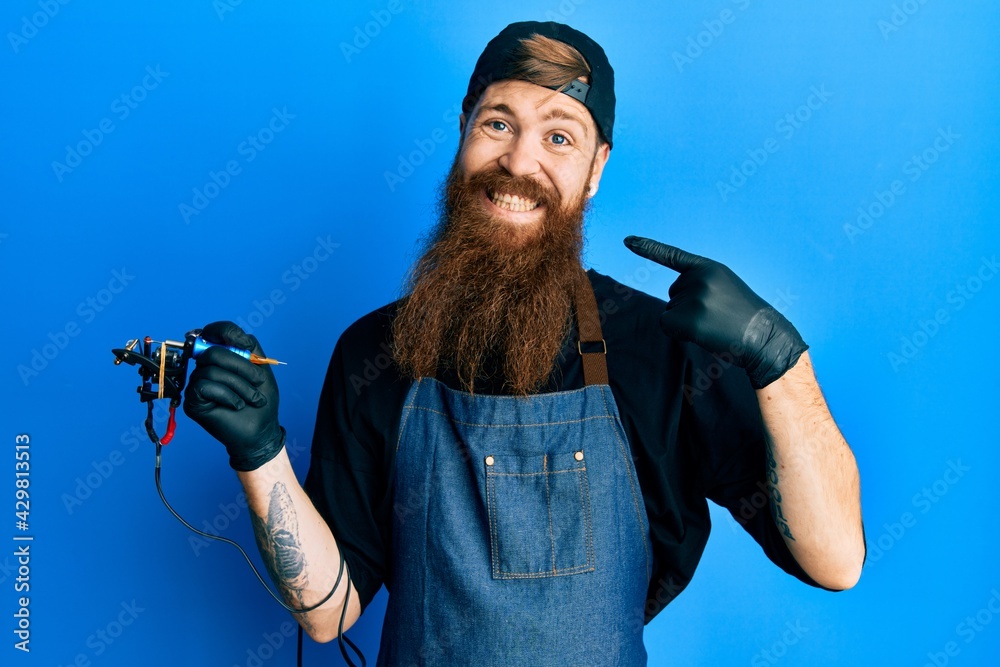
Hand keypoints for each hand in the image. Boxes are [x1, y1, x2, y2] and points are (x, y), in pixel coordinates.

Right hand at [183, 321, 284, 470]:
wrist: (260, 430)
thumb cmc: (260, 400)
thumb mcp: (261, 368)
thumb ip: (249, 346)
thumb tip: (233, 335)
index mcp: (220, 357)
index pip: (212, 332)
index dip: (222, 330)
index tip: (241, 342)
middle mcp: (204, 368)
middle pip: (212, 352)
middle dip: (241, 366)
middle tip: (258, 382)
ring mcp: (196, 384)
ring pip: (210, 370)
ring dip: (239, 385)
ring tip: (252, 399)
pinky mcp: (192, 401)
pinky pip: (204, 386)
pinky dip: (227, 395)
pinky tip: (237, 405)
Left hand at [624, 235, 806, 388]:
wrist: (764, 337)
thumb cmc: (744, 317)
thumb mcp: (724, 287)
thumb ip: (699, 285)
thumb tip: (674, 305)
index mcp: (708, 268)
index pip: (672, 255)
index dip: (647, 247)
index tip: (626, 240)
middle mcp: (698, 278)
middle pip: (673, 294)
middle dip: (688, 308)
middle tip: (717, 316)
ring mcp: (692, 298)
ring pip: (670, 311)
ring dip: (687, 322)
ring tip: (716, 324)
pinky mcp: (687, 319)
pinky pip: (666, 325)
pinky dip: (678, 333)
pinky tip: (703, 333)